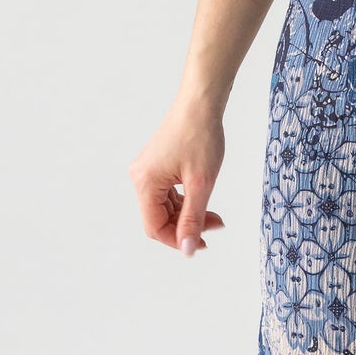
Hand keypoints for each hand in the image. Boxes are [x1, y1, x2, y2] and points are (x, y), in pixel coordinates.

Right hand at [130, 98, 224, 256]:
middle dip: (186, 227)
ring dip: (188, 216)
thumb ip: (192, 219)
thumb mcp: (201, 184)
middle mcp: (141, 178)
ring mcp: (148, 172)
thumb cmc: (200, 137)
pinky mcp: (157, 166)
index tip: (202, 244)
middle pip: (159, 218)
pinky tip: (203, 202)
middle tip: (214, 228)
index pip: (154, 227)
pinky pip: (167, 195)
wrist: (200, 104)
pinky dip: (185, 202)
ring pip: (165, 208)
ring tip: (214, 216)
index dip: (177, 240)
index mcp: (146, 183)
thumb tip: (187, 249)